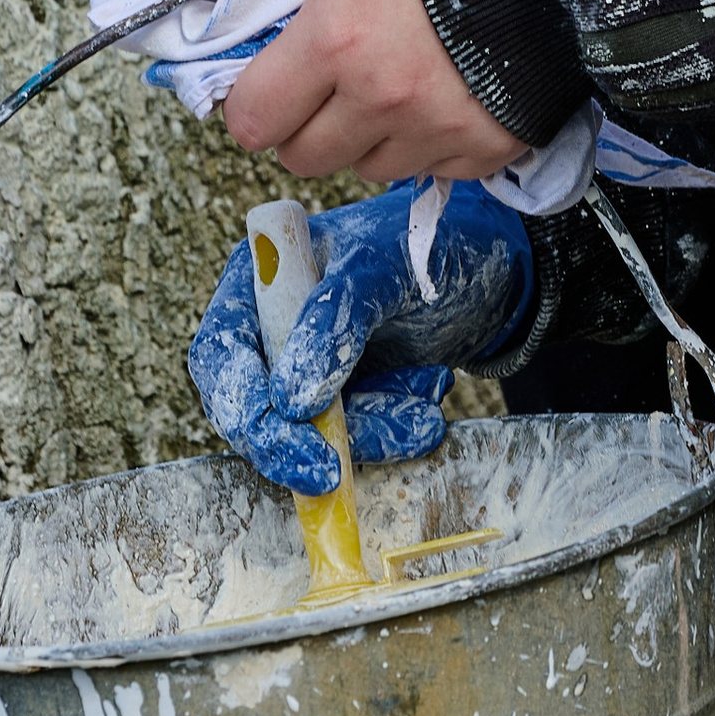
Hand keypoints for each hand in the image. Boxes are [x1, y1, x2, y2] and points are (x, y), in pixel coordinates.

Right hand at [184, 186, 534, 489]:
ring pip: (309, 434)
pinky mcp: (350, 399)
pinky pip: (355, 437)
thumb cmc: (429, 242)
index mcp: (262, 278)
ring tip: (424, 405)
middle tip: (334, 472)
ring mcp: (309, 368)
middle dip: (298, 443)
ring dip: (366, 433)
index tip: (297, 436)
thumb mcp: (383, 266)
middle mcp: (273, 327)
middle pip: (253, 410)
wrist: (492, 267)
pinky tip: (426, 399)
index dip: (245, 406)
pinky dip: (391, 429)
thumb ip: (333, 320)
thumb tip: (289, 400)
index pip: (222, 356)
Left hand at [209, 0, 522, 184]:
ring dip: (364, 132)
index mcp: (340, 38)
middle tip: (334, 68)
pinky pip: (427, 170)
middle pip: (301, 156)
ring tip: (399, 68)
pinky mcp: (487, 149)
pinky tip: (445, 84)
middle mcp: (386, 98)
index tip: (271, 70)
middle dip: (304, 118)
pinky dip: (424, 139)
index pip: (252, 119)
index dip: (253, 96)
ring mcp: (440, 130)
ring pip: (364, 167)